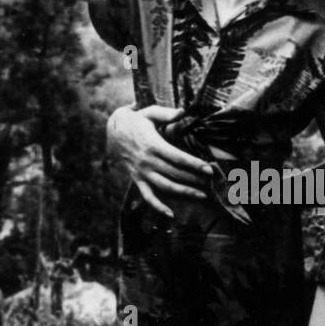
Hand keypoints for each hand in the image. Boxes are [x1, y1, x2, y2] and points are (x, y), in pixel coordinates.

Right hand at [105, 104, 211, 218]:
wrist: (112, 131)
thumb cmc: (135, 120)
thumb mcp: (148, 112)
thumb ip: (166, 113)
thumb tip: (182, 111)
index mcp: (153, 145)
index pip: (177, 157)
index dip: (194, 164)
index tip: (208, 170)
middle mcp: (148, 161)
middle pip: (175, 174)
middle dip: (195, 180)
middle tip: (212, 184)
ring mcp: (142, 172)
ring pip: (165, 187)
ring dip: (184, 193)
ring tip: (201, 196)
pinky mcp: (137, 179)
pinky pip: (147, 196)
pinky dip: (158, 207)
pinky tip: (171, 214)